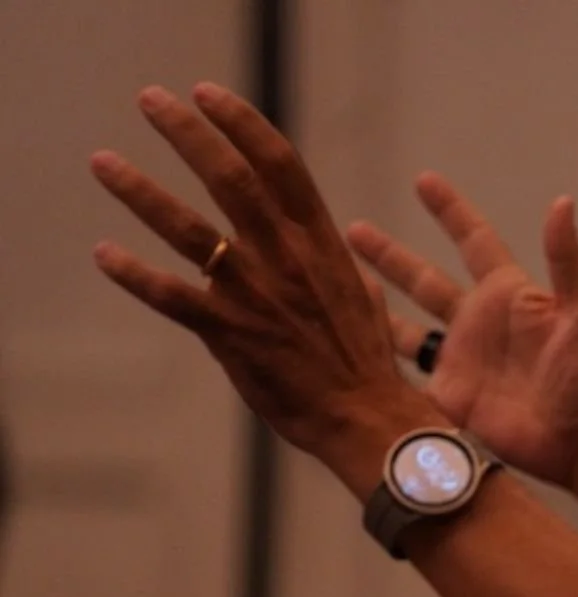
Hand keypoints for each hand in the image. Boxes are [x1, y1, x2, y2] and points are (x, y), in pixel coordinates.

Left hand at [90, 84, 432, 477]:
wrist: (367, 417)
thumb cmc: (369, 364)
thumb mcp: (366, 302)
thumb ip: (344, 272)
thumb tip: (348, 261)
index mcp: (320, 243)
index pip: (280, 165)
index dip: (242, 124)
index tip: (209, 94)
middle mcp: (286, 258)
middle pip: (230, 178)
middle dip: (186, 133)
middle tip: (151, 100)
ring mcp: (256, 294)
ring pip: (189, 230)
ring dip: (140, 191)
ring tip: (103, 162)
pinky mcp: (231, 333)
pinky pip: (172, 297)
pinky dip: (134, 274)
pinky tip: (105, 254)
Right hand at [345, 174, 577, 486]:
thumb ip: (566, 260)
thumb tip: (562, 202)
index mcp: (508, 295)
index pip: (474, 240)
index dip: (450, 210)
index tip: (424, 180)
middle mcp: (478, 322)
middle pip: (423, 280)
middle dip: (389, 256)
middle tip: (350, 230)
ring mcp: (459, 359)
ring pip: (405, 324)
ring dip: (374, 303)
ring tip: (335, 283)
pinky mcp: (446, 395)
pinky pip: (402, 372)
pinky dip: (376, 358)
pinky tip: (345, 345)